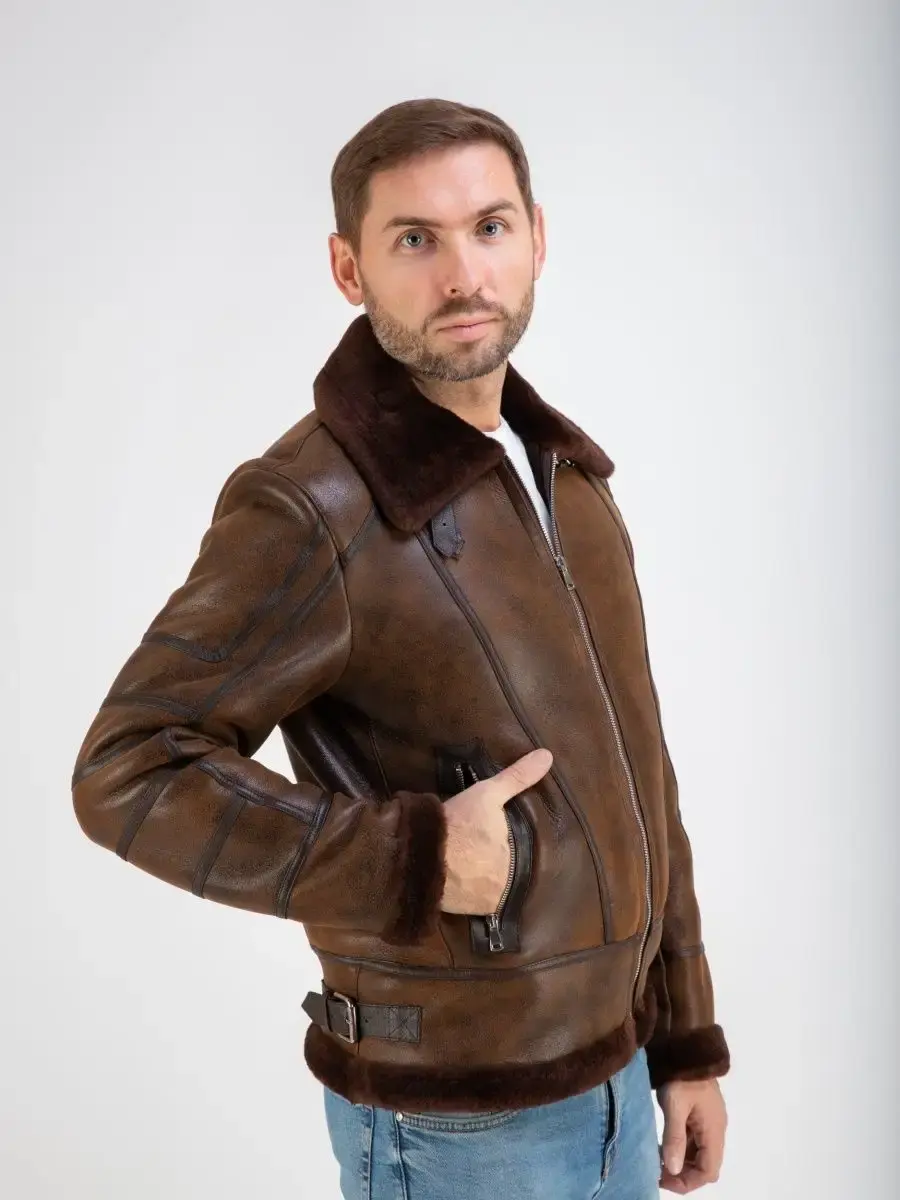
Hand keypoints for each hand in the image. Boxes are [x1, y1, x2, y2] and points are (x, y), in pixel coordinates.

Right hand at [439, 748, 552, 913]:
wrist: (420, 854)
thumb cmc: (459, 823)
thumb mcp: (488, 794)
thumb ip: (517, 778)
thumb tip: (547, 755)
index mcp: (516, 862)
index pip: (520, 858)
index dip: (507, 849)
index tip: (496, 843)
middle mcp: (504, 888)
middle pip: (503, 875)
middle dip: (494, 867)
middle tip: (479, 855)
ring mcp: (483, 904)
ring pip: (487, 891)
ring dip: (480, 884)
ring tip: (469, 870)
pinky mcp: (461, 913)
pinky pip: (470, 904)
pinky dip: (466, 896)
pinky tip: (458, 884)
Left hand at [658, 1077, 727, 1192]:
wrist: (688, 1047)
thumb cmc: (681, 1076)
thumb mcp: (674, 1105)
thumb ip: (674, 1138)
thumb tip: (672, 1170)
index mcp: (714, 1131)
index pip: (709, 1171)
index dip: (688, 1182)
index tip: (664, 1179)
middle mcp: (716, 1130)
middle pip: (706, 1165)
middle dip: (684, 1174)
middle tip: (658, 1172)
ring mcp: (710, 1122)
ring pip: (700, 1154)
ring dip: (682, 1162)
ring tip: (658, 1160)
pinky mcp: (701, 1114)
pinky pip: (695, 1140)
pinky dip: (682, 1148)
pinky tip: (664, 1145)